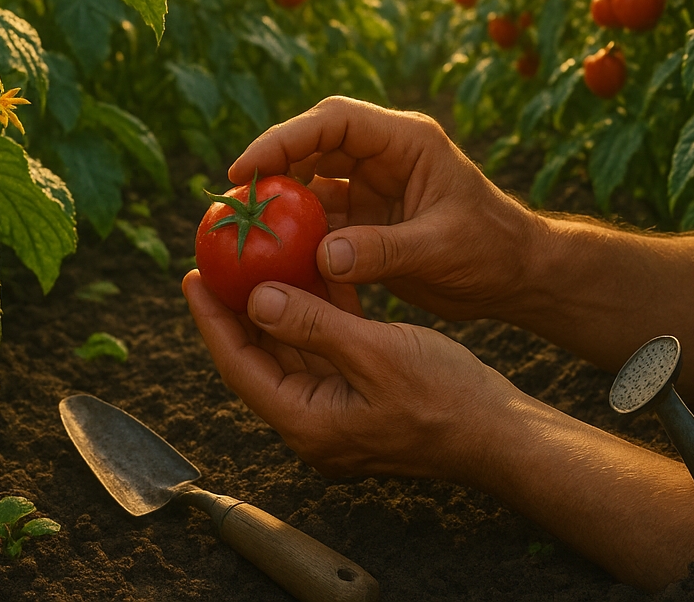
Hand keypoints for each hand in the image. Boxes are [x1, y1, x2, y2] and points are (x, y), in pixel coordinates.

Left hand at [182, 270, 521, 481]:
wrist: (500, 435)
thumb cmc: (446, 399)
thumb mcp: (375, 353)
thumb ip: (313, 325)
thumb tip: (256, 299)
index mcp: (307, 422)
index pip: (240, 367)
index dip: (213, 321)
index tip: (193, 277)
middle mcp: (313, 423)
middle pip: (259, 360)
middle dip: (238, 310)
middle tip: (218, 262)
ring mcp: (337, 413)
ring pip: (293, 352)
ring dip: (279, 307)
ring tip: (258, 259)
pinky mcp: (361, 398)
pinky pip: (327, 352)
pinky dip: (318, 315)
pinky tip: (315, 273)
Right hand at [229, 97, 539, 321]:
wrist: (518, 276)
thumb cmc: (493, 250)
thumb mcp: (441, 247)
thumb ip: (382, 251)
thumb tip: (321, 256)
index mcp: (405, 141)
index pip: (334, 121)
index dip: (285, 137)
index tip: (246, 168)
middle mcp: (384, 156)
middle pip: (312, 145)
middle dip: (270, 167)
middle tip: (229, 200)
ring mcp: (373, 186)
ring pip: (311, 183)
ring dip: (279, 204)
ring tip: (240, 229)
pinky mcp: (367, 220)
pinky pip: (321, 220)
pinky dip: (296, 237)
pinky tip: (270, 258)